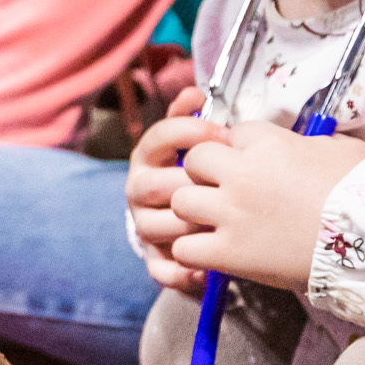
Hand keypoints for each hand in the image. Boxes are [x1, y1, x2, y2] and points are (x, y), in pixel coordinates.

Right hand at [122, 86, 219, 293]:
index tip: (221, 133)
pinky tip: (205, 271)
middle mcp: (139, 191)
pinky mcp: (155, 259)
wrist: (190, 218)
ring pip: (155, 226)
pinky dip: (180, 273)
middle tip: (224, 183)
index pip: (156, 138)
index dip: (188, 133)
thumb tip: (192, 91)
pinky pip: (160, 269)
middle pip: (154, 185)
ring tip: (219, 223)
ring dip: (187, 225)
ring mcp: (145, 225)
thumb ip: (192, 120)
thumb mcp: (196, 144)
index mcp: (148, 158)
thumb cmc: (198, 175)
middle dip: (190, 184)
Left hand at [159, 117, 364, 293]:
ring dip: (194, 210)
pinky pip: (184, 248)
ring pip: (181, 201)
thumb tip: (302, 145)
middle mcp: (242, 174)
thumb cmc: (363, 192)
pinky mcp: (229, 252)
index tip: (253, 166)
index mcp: (268, 143)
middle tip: (224, 191)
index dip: (240, 149)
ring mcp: (231, 213)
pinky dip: (193, 252)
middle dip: (205, 173)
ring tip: (214, 222)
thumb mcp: (340, 149)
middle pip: (196, 160)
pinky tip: (213, 252)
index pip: (234, 133)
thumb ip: (310, 142)